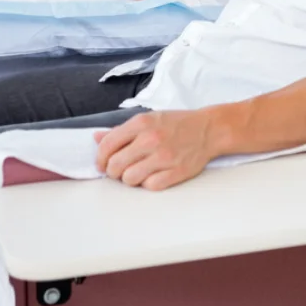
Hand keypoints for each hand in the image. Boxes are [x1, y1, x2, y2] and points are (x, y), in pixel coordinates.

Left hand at [94, 110, 214, 190]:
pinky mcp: (176, 171)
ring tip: (139, 172)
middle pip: (115, 166)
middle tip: (121, 170)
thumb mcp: (149, 119)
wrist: (209, 129)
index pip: (107, 145)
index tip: (103, 164)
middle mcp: (151, 139)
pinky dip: (148, 184)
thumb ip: (122, 130)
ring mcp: (164, 156)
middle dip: (114, 171)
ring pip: (129, 179)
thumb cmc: (177, 124)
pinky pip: (150, 186)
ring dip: (131, 179)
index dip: (101, 159)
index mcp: (142, 123)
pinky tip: (153, 175)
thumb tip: (96, 138)